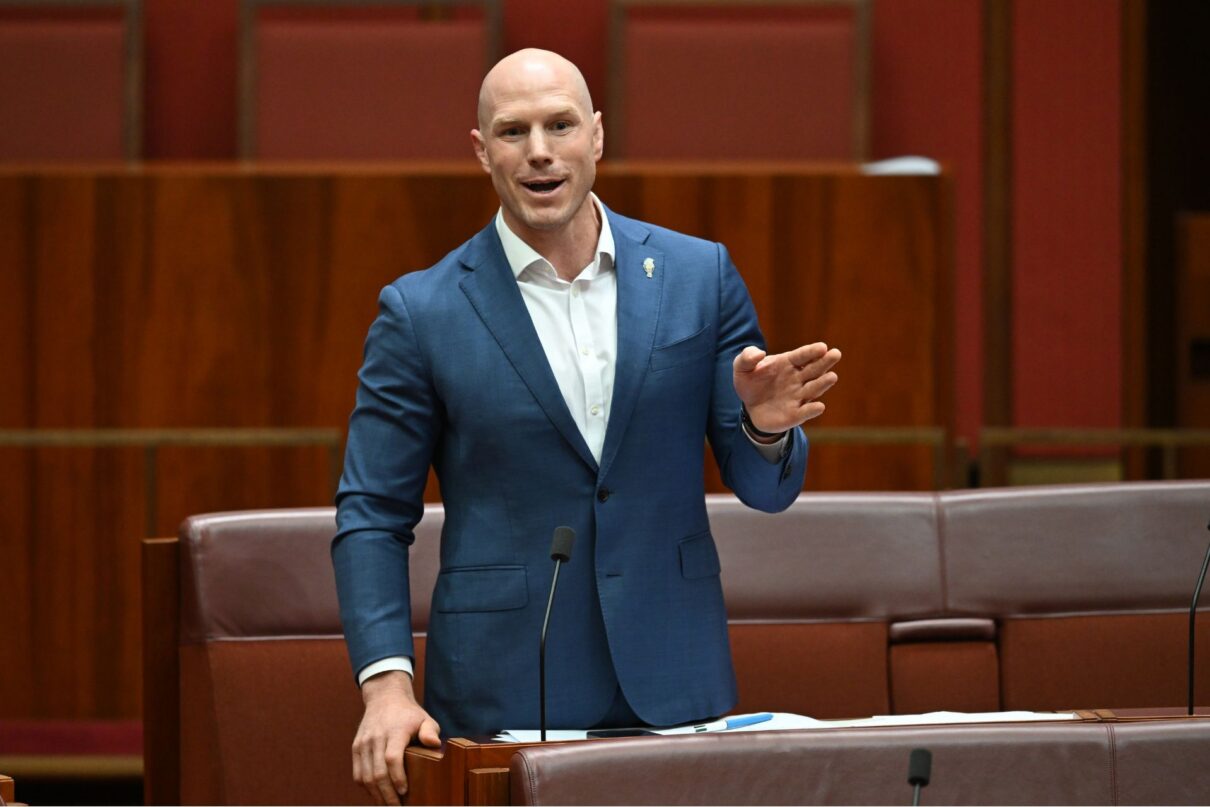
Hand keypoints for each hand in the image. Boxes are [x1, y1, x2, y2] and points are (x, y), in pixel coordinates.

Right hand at [352, 670, 441, 804]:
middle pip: (378, 772)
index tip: (404, 792)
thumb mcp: (424, 718)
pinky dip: (367, 788)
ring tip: (388, 805)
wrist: (384, 698)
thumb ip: (430, 731)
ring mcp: (364, 743)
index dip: (397, 778)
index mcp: (395, 730)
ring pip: (366, 777)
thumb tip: (434, 744)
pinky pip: (358, 774)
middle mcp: (376, 737)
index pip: (392, 758)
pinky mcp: (356, 748)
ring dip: (376, 795)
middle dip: (387, 794)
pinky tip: (377, 795)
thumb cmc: (409, 714)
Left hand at [732, 342, 840, 433]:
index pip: (802, 355)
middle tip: (835, 354)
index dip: (812, 351)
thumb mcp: (741, 367)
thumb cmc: (750, 382)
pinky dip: (812, 410)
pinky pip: (806, 412)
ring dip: (823, 383)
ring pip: (814, 388)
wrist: (749, 408)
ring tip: (832, 376)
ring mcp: (799, 396)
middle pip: (814, 369)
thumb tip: (759, 354)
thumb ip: (747, 357)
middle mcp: (798, 378)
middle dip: (825, 361)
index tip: (822, 347)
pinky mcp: (796, 414)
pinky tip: (818, 406)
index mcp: (788, 363)